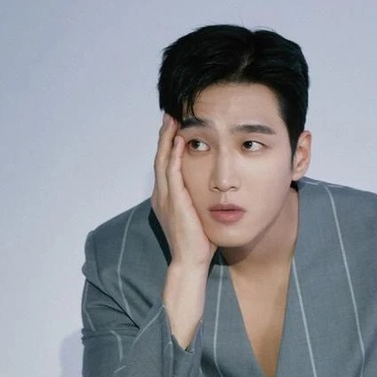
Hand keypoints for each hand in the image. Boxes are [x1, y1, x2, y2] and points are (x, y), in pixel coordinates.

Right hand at [151, 114, 215, 267]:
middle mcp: (162, 195)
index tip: (176, 127)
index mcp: (166, 198)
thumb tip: (216, 190)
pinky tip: (181, 140)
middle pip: (160, 157)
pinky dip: (175, 155)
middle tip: (170, 115)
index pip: (165, 164)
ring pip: (163, 160)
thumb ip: (202, 200)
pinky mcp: (174, 201)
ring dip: (168, 139)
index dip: (169, 145)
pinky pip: (172, 172)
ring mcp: (166, 198)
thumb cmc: (198, 243)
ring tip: (173, 120)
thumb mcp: (199, 215)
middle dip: (165, 135)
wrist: (190, 262)